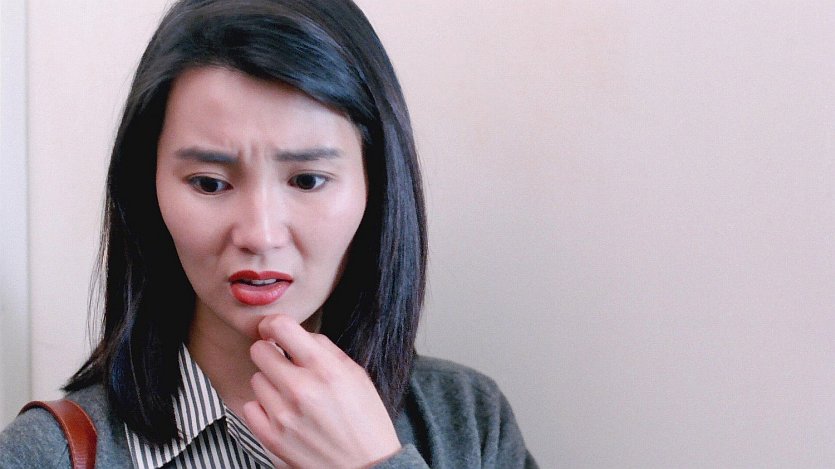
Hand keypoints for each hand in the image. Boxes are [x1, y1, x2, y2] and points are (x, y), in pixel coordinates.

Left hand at [242, 314, 401, 468]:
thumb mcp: (356, 374)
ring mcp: (283, 415)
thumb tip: (297, 335)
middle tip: (284, 363)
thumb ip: (325, 349)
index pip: (280, 327)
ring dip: (270, 382)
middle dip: (270, 353)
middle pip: (259, 351)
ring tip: (292, 395)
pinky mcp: (271, 437)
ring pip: (255, 379)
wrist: (367, 467)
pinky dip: (263, 407)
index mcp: (325, 369)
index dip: (273, 324)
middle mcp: (301, 389)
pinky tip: (284, 412)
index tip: (274, 330)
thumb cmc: (365, 420)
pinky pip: (250, 406)